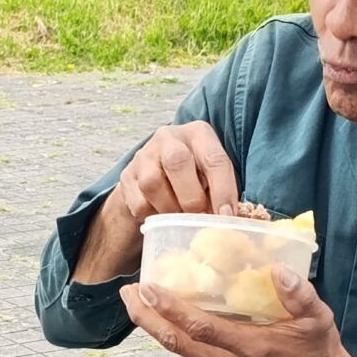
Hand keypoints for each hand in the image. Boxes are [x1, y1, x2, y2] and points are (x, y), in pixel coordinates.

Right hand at [71, 120, 240, 284]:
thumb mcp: (212, 175)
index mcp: (198, 134)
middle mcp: (169, 138)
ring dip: (170, 209)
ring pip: (153, 183)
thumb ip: (221, 191)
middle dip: (191, 198)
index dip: (223, 190)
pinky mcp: (127, 176)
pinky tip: (162, 216)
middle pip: (177, 162)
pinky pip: (138, 202)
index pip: (214, 158)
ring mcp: (144, 155)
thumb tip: (229, 222)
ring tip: (180, 219)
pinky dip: (153, 215)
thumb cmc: (195, 176)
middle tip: (199, 218)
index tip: (227, 217)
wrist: (155, 172)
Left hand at [122, 267, 356, 356]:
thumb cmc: (319, 352)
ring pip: (180, 349)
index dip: (170, 309)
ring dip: (155, 326)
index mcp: (250, 348)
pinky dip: (172, 333)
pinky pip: (191, 351)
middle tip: (127, 292)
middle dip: (147, 318)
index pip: (200, 328)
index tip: (148, 287)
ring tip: (136, 302)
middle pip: (177, 343)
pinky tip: (164, 317)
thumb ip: (300, 294)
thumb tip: (278, 270)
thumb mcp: (319, 319)